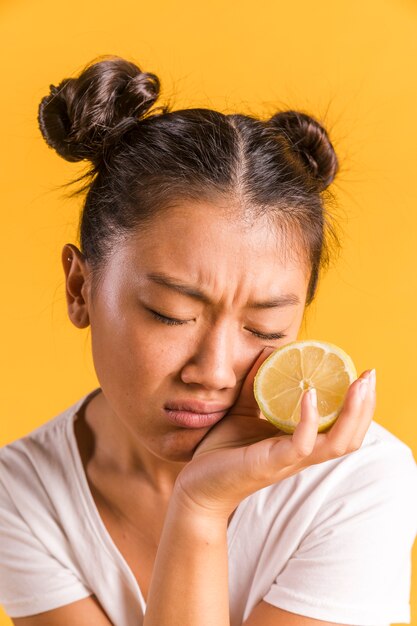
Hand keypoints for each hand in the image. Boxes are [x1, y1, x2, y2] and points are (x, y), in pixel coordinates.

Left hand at [174, 348, 375, 519]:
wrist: (197, 485)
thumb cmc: (222, 452)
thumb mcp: (242, 411)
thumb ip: (255, 385)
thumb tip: (267, 351)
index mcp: (299, 443)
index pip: (341, 427)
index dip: (358, 404)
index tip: (364, 374)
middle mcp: (302, 454)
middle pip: (350, 436)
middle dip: (366, 406)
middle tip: (370, 375)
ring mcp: (289, 460)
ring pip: (337, 443)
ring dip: (352, 413)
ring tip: (357, 384)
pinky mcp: (271, 463)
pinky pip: (301, 444)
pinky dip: (310, 420)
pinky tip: (310, 395)